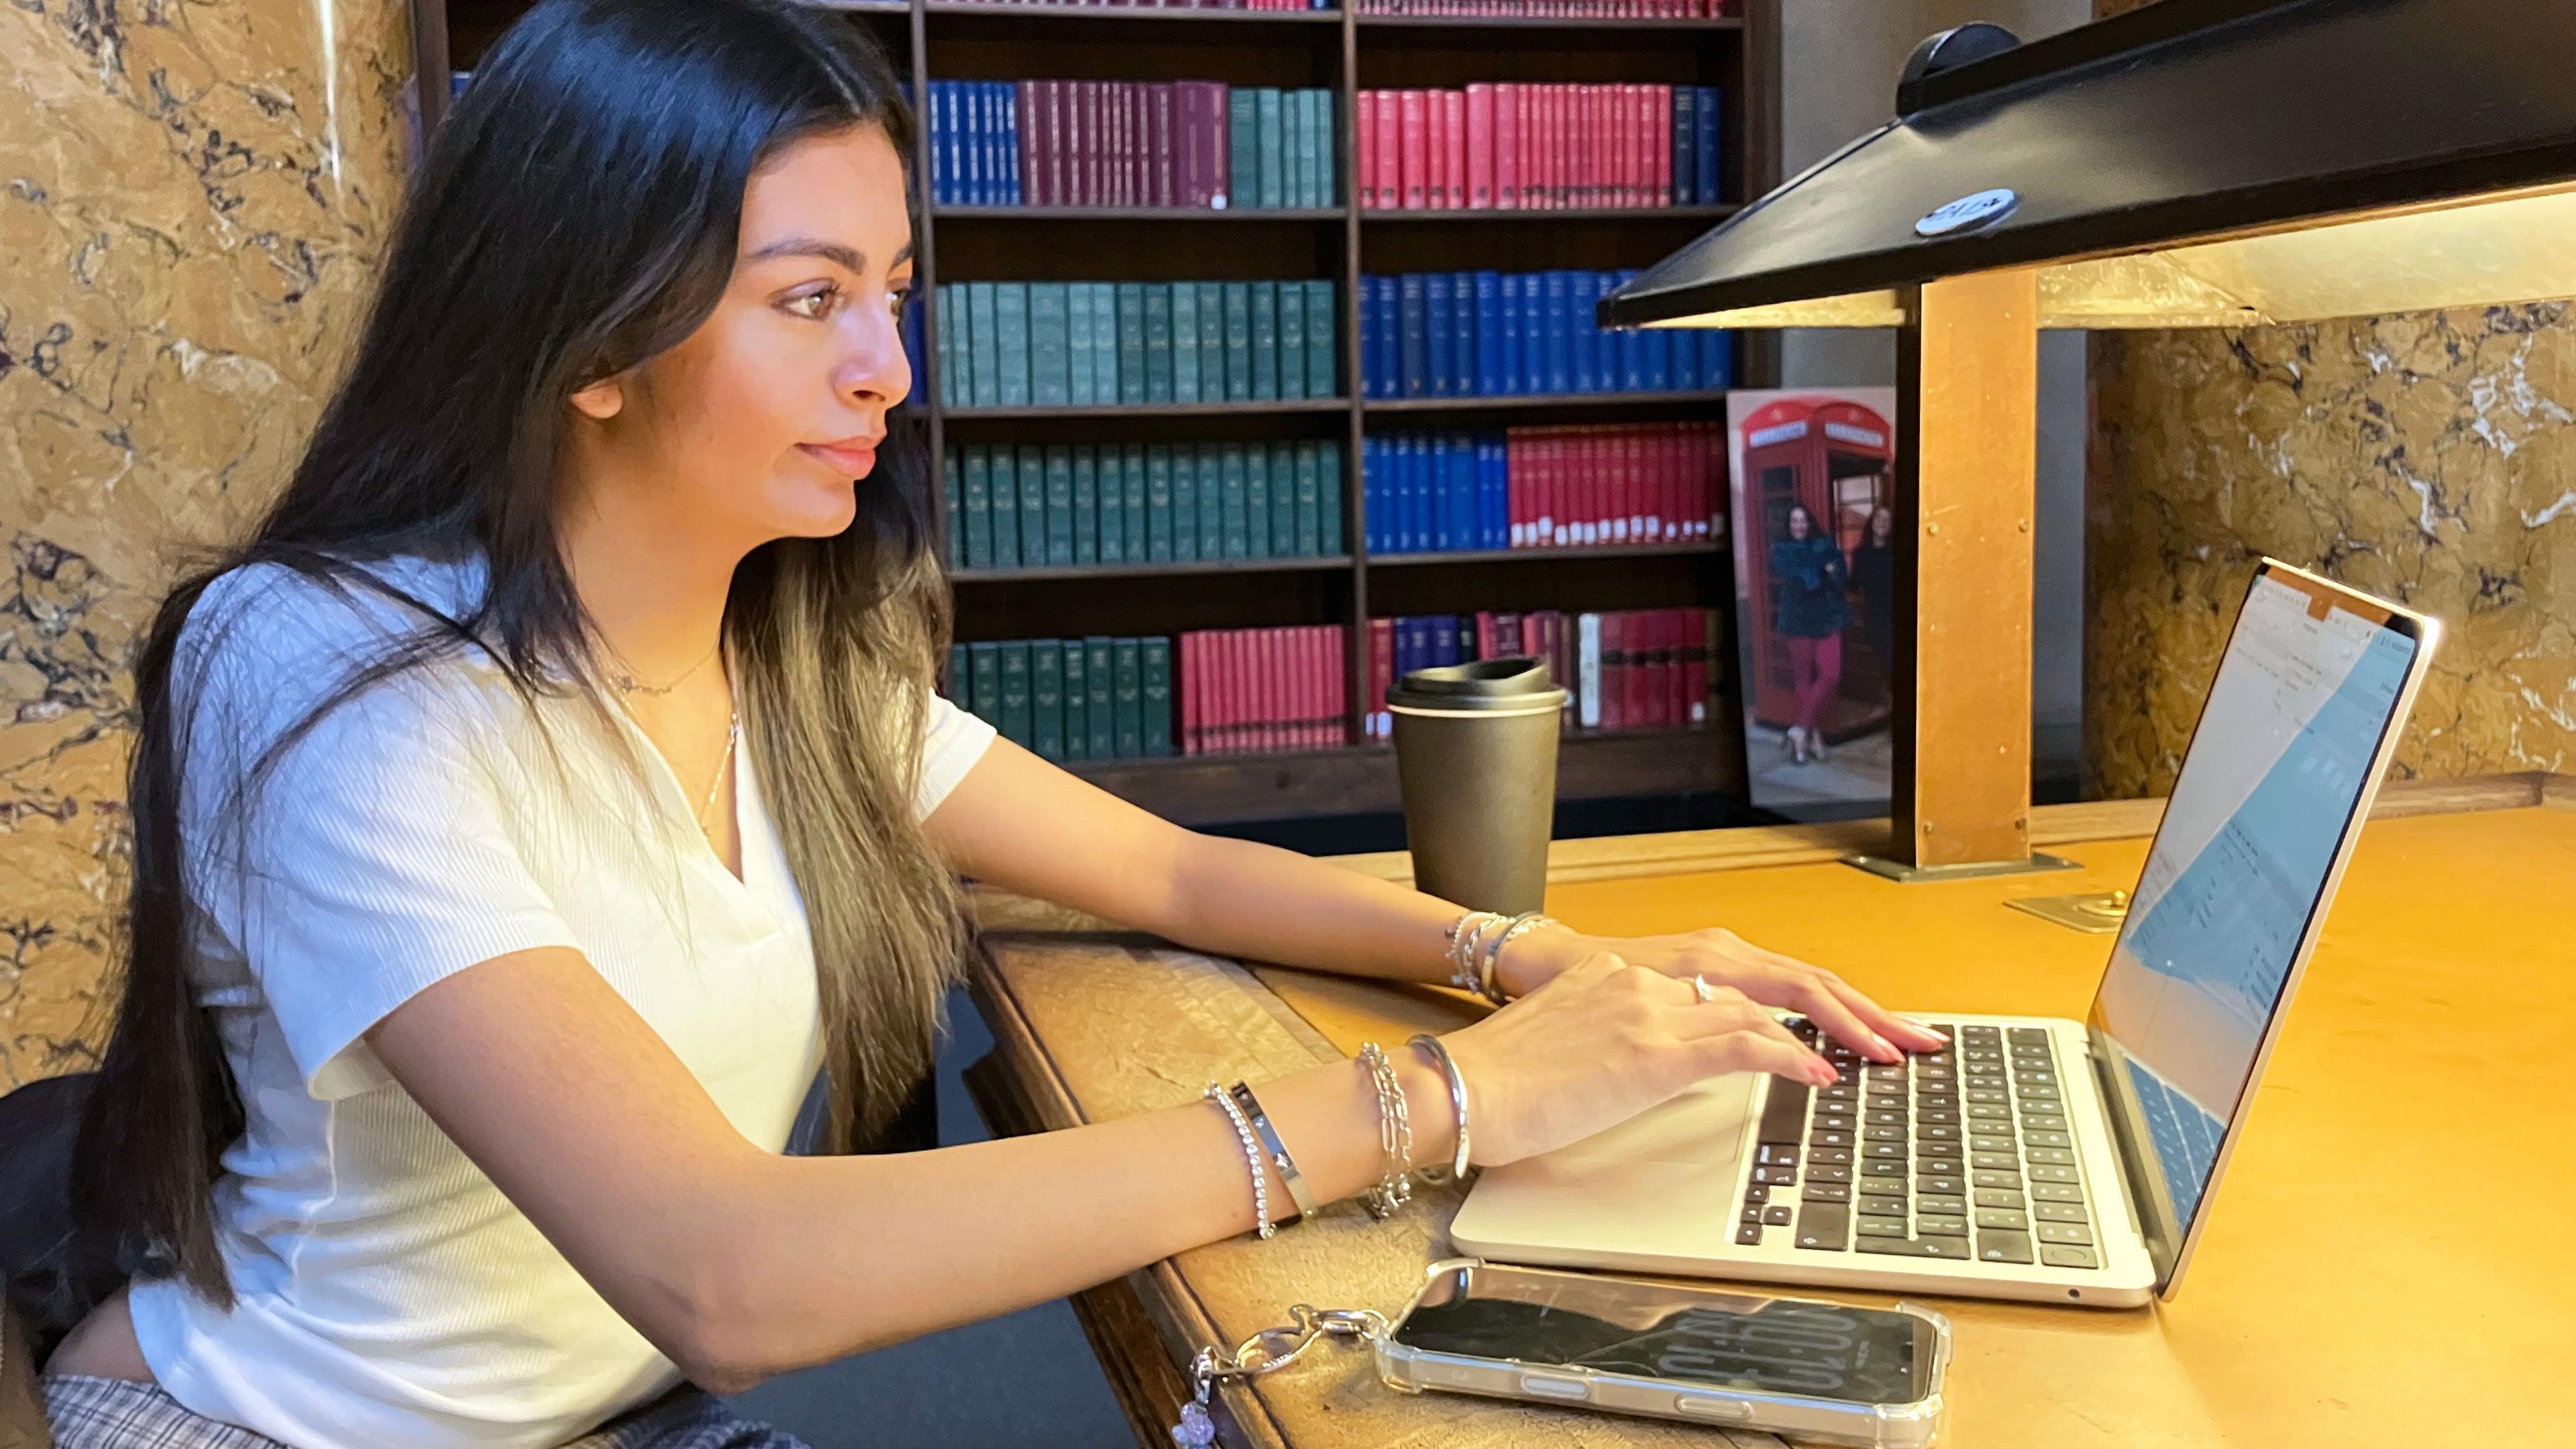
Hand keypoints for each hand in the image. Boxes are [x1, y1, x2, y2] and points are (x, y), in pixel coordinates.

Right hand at [1492, 922, 1946, 1064]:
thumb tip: (1667, 1064)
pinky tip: (1823, 1078)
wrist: (1461, 1086)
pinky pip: (1744, 1045)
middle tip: (1911, 1034)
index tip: (1861, 1022)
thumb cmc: (1508, 1077)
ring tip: (1889, 1057)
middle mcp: (1654, 977)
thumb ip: (1630, 1040)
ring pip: (1775, 1004)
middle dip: (1856, 1006)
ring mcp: (1654, 1009)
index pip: (1750, 976)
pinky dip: (1793, 1058)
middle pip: (1781, 978)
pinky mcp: (1651, 1051)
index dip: (1815, 996)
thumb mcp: (1581, 1043)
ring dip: (1843, 1031)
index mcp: (1638, 972)